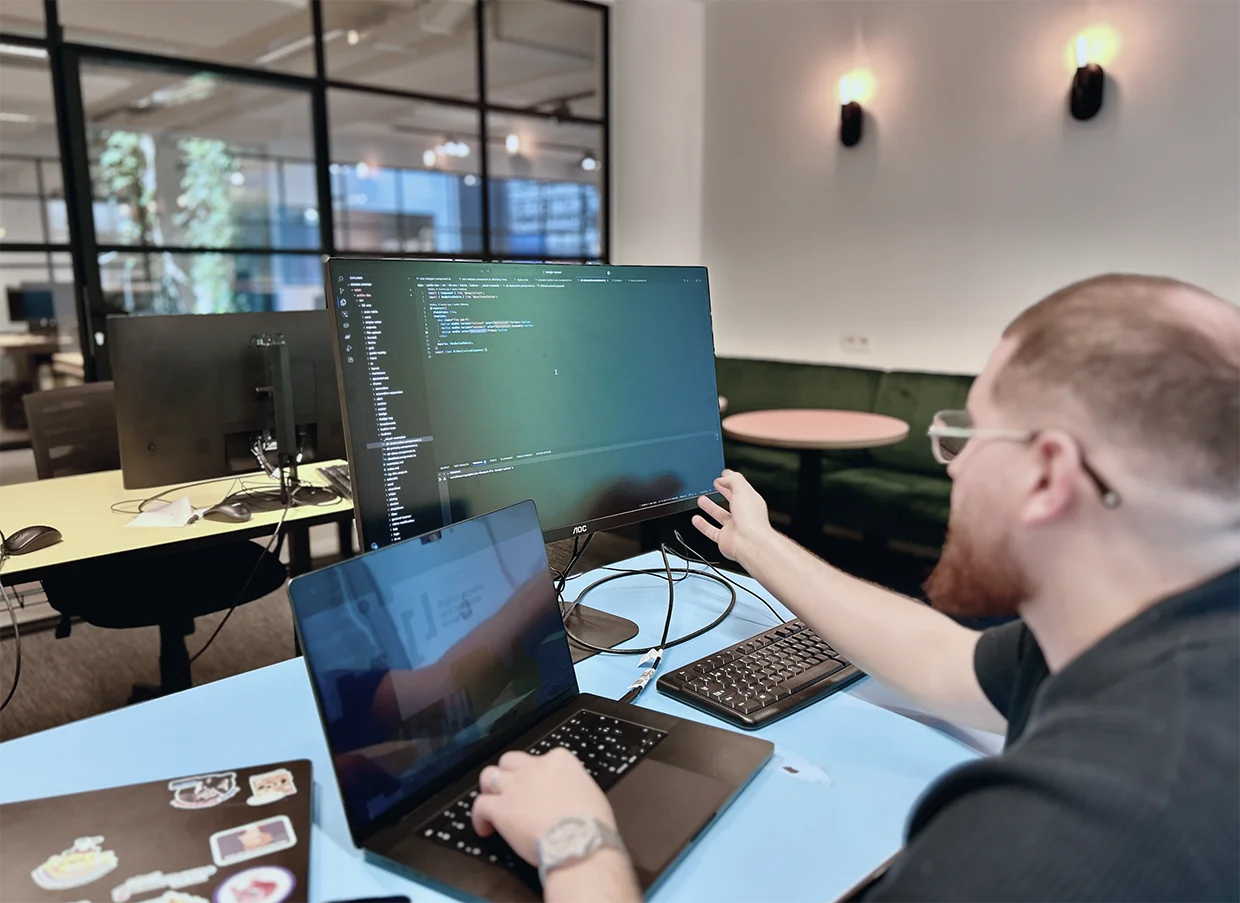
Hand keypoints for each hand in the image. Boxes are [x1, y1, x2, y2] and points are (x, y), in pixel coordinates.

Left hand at [472, 748, 616, 865]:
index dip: (537, 774)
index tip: (538, 787)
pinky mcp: (501, 808)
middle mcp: (534, 768)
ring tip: (493, 802)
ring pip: (489, 775)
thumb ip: (572, 786)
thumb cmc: (592, 824)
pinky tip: (485, 828)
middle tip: (511, 791)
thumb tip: (568, 796)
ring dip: (490, 788)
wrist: (580, 842)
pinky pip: (479, 805)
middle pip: (511, 761)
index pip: (541, 757)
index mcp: (560, 761)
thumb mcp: (589, 793)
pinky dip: (479, 817)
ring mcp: (515, 786)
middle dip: (509, 774)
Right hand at [692, 469, 772, 563]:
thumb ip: (733, 480)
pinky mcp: (725, 538)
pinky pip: (711, 530)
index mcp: (750, 502)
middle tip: (714, 485)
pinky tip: (696, 519)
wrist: (751, 544)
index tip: (723, 475)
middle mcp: (743, 514)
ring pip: (720, 515)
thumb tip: (724, 478)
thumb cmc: (752, 520)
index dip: (731, 480)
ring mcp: (734, 527)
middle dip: (722, 492)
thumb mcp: (743, 490)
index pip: (740, 488)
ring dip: (710, 507)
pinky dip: (703, 525)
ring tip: (701, 500)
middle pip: (731, 500)